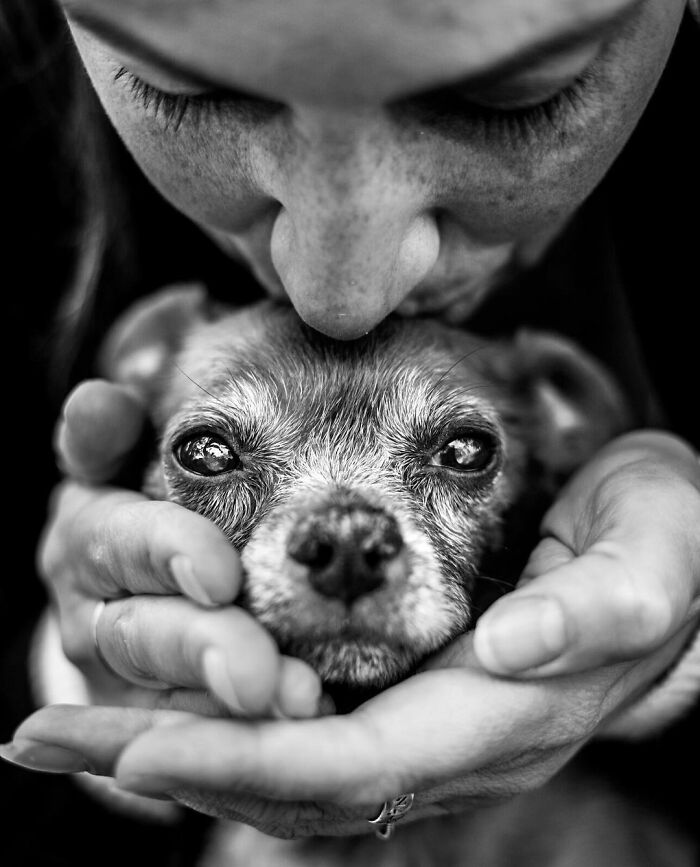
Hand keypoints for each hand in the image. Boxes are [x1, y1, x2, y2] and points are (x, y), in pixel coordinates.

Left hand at [8, 430, 698, 837]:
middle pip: (282, 778)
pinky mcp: (403, 685)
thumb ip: (602, 610)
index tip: (132, 749)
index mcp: (497, 715)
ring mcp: (419, 716)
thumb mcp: (655, 558)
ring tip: (55, 721)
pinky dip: (209, 714)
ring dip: (160, 739)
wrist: (678, 555)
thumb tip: (511, 649)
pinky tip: (147, 694)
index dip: (239, 765)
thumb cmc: (667, 545)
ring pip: (272, 754)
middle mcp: (445, 736)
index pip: (349, 766)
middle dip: (156, 762)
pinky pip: (291, 718)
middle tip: (36, 735)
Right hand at [36, 379, 323, 718]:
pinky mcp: (146, 723)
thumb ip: (114, 433)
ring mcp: (117, 676)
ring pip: (167, 700)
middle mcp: (92, 613)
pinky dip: (239, 737)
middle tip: (262, 673)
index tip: (219, 574)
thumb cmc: (159, 496)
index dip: (162, 555)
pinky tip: (304, 724)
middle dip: (203, 649)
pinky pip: (192, 741)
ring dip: (227, 707)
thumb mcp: (127, 454)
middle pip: (140, 635)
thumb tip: (98, 400)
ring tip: (298, 704)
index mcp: (90, 535)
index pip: (113, 541)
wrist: (145, 577)